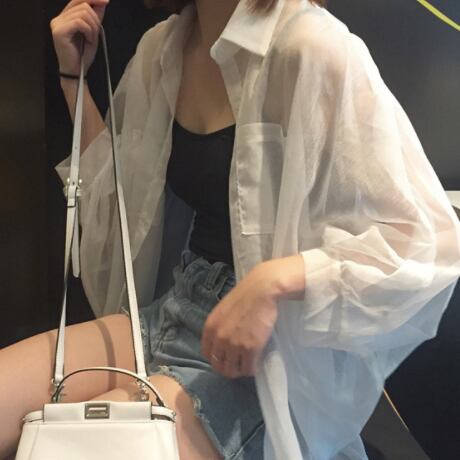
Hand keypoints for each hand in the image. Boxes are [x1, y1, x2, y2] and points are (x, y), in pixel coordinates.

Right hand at [50, 0, 108, 75]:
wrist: (77, 71)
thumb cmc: (83, 55)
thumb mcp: (93, 33)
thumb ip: (96, 17)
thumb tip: (102, 2)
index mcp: (65, 17)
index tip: (106, 1)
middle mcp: (58, 18)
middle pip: (83, 5)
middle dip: (95, 20)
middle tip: (95, 34)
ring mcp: (57, 24)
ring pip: (83, 13)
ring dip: (93, 27)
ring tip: (91, 39)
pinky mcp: (59, 31)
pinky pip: (79, 22)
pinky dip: (89, 31)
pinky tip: (88, 40)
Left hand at [201, 261, 281, 378]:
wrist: (261, 291)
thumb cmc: (245, 296)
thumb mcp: (223, 310)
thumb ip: (220, 326)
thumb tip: (223, 340)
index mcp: (210, 328)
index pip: (207, 353)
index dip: (216, 359)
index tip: (225, 358)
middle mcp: (219, 338)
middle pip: (218, 365)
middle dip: (227, 368)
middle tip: (237, 366)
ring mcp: (234, 345)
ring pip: (232, 370)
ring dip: (239, 371)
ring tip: (246, 366)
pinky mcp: (250, 349)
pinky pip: (248, 368)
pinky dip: (251, 369)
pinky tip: (255, 364)